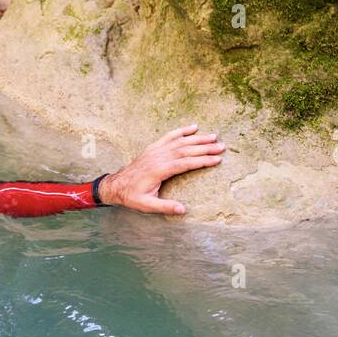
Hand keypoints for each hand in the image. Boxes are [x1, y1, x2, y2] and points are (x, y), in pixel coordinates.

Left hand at [99, 124, 223, 214]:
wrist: (115, 185)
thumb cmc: (131, 196)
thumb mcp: (146, 205)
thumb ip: (164, 207)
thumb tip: (182, 210)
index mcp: (159, 170)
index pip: (185, 163)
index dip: (202, 161)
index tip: (216, 160)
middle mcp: (158, 157)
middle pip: (186, 150)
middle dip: (205, 148)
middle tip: (221, 147)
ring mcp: (155, 151)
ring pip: (180, 142)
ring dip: (197, 139)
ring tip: (213, 137)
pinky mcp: (153, 148)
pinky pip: (169, 137)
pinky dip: (182, 131)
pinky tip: (193, 127)